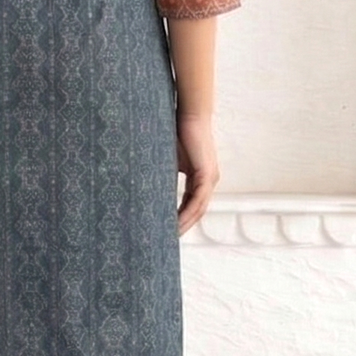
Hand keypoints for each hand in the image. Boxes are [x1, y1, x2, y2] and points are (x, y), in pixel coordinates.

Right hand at [175, 109, 218, 235]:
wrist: (189, 115)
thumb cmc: (177, 131)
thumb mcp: (168, 158)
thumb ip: (164, 173)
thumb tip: (146, 186)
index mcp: (199, 177)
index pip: (190, 203)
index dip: (179, 217)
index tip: (166, 229)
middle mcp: (208, 180)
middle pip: (196, 210)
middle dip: (182, 226)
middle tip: (167, 240)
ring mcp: (210, 178)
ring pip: (198, 208)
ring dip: (185, 223)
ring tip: (170, 236)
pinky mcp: (207, 175)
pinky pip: (198, 200)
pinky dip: (187, 213)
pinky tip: (176, 222)